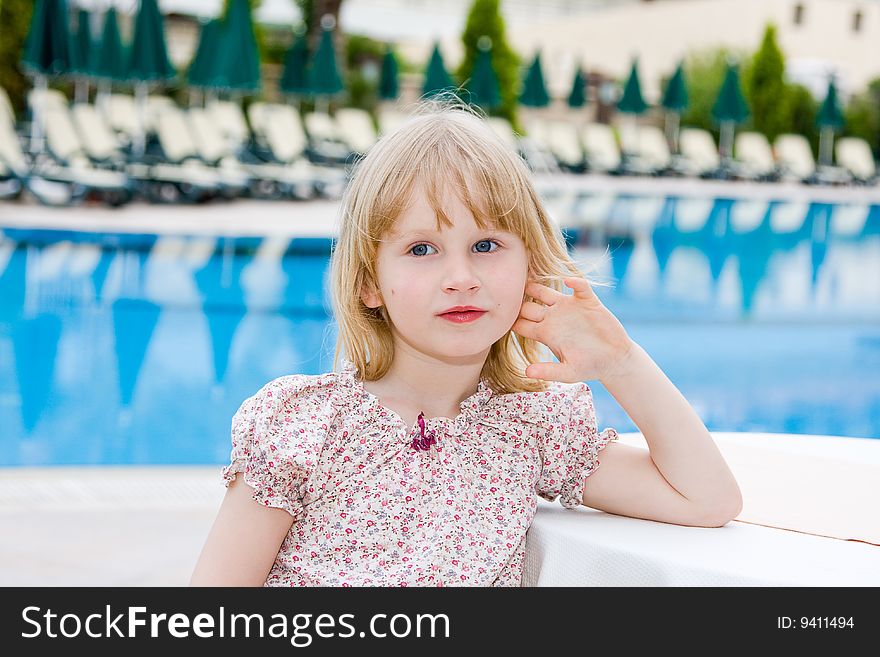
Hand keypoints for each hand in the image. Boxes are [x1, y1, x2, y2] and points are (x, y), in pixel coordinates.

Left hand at [512, 277, 634, 382]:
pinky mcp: (587, 302)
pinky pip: (579, 286)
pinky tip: (569, 282)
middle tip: (507, 293)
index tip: (502, 316)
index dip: (510, 320)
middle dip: (517, 300)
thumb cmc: (589, 367)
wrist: (614, 360)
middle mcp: (553, 318)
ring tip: (530, 278)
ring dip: (537, 285)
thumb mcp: (568, 372)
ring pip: (546, 291)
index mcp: (545, 334)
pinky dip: (574, 282)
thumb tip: (526, 372)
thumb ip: (548, 371)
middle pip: (527, 305)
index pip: (520, 324)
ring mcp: (569, 308)